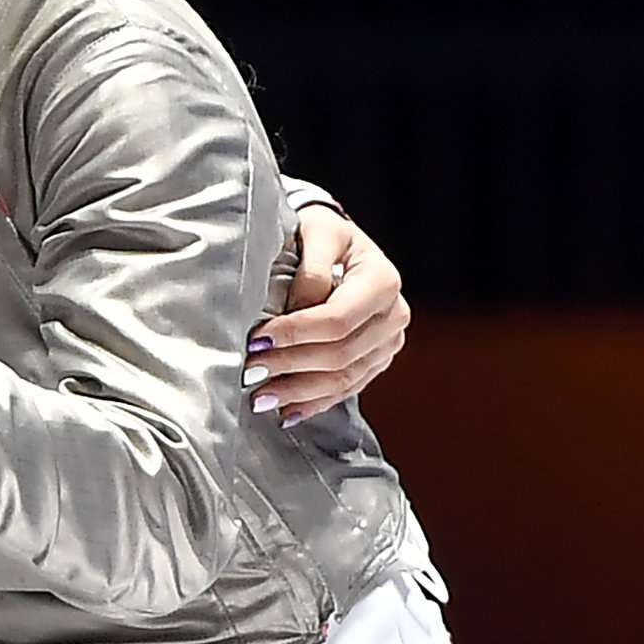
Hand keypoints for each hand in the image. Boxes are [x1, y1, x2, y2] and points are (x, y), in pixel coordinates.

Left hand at [250, 207, 408, 424]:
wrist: (336, 242)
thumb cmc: (320, 234)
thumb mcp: (315, 232)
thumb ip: (310, 269)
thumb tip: (296, 310)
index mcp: (381, 281)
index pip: (337, 320)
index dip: (295, 334)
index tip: (257, 341)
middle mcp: (393, 314)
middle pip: (340, 354)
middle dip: (290, 365)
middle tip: (250, 372)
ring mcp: (387, 342)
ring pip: (344, 378)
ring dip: (299, 392)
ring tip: (260, 398)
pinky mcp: (376, 360)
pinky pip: (347, 389)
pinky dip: (315, 402)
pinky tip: (286, 412)